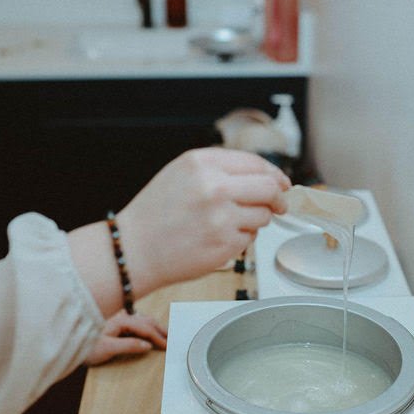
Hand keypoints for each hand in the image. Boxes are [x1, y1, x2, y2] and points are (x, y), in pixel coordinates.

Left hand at [84, 310, 167, 365]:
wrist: (63, 338)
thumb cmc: (84, 345)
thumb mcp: (107, 349)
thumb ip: (129, 346)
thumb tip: (148, 346)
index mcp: (120, 320)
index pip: (145, 327)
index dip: (157, 337)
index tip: (167, 345)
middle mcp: (119, 315)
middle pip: (145, 320)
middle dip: (159, 328)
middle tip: (172, 337)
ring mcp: (115, 316)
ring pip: (140, 318)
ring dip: (153, 326)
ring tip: (163, 333)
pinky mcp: (111, 320)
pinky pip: (133, 320)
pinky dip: (144, 324)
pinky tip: (145, 328)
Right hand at [117, 148, 289, 292]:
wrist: (132, 250)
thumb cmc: (154, 215)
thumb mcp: (181, 174)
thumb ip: (219, 169)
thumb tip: (263, 176)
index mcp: (201, 163)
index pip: (255, 163)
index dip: (274, 174)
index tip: (281, 183)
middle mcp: (214, 186)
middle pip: (269, 187)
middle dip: (279, 198)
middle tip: (279, 205)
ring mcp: (221, 216)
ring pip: (263, 215)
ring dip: (255, 220)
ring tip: (227, 224)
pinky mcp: (225, 243)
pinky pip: (250, 238)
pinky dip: (240, 239)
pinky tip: (217, 239)